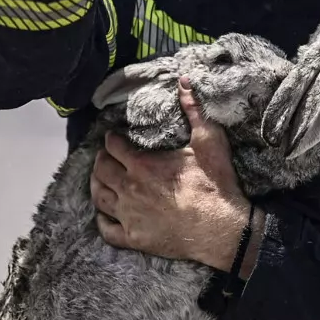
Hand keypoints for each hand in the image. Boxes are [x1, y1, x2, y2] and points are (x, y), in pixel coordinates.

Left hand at [91, 76, 262, 272]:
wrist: (222, 228)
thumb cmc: (215, 184)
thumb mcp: (209, 141)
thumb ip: (194, 110)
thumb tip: (184, 80)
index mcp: (142, 164)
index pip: (113, 146)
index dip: (112, 139)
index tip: (114, 137)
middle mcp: (129, 188)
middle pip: (101, 170)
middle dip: (101, 160)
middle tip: (106, 156)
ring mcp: (129, 215)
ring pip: (99, 197)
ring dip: (96, 185)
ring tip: (100, 180)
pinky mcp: (134, 238)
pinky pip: (106, 229)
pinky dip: (101, 220)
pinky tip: (104, 213)